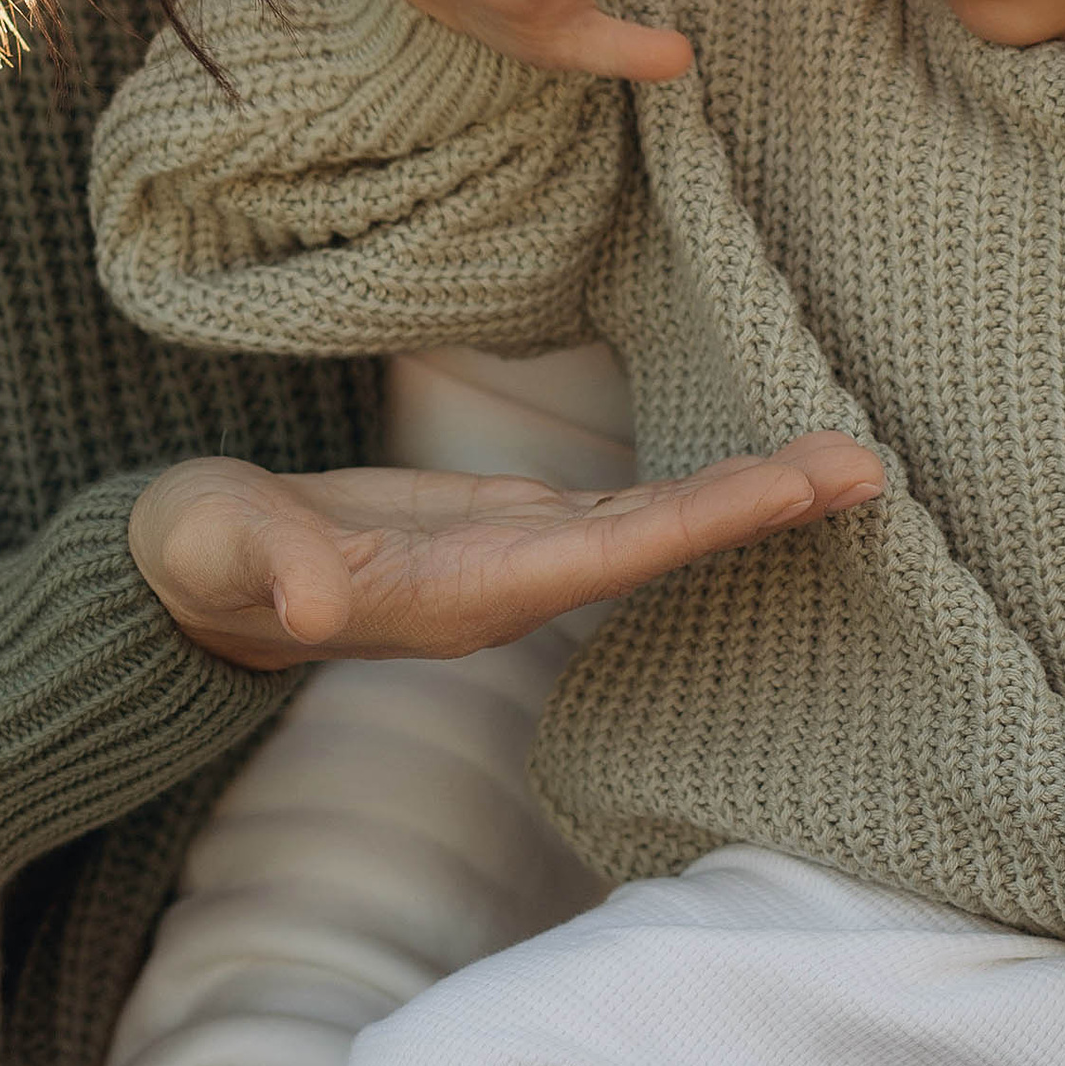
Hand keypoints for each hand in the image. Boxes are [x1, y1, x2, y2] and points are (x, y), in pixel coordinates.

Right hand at [131, 434, 883, 666]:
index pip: (605, 552)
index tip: (790, 491)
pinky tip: (764, 470)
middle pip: (657, 543)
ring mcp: (518, 560)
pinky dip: (699, 485)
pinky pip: (628, 509)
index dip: (699, 520)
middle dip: (760, 507)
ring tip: (847, 459)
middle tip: (868, 468)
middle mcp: (511, 585)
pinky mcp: (512, 527)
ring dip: (749, 495)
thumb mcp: (220, 547)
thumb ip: (271, 566)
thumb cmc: (205, 557)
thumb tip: (310, 606)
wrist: (196, 582)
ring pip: (655, 527)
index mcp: (459, 592)